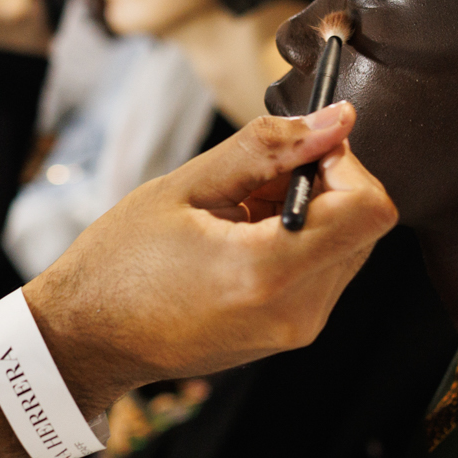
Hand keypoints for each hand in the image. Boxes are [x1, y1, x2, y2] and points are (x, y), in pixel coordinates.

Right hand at [23, 103, 394, 402]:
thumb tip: (333, 119)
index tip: (302, 147)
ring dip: (309, 213)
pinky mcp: (290, 335)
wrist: (88, 338)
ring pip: (347, 246)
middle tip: (257, 178)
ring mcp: (296, 330)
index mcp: (266, 272)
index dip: (346, 163)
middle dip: (323, 185)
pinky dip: (297, 242)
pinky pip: (323, 272)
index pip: (369, 209)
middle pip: (363, 226)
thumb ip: (266, 147)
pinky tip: (241, 238)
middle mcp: (295, 310)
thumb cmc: (120, 262)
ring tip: (239, 212)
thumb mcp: (186, 185)